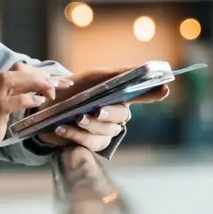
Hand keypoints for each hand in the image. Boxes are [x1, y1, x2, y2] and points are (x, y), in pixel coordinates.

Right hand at [0, 64, 70, 188]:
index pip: (15, 74)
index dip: (39, 76)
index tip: (58, 84)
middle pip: (17, 70)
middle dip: (44, 75)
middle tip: (65, 85)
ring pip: (14, 78)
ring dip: (37, 81)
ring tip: (53, 92)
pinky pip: (12, 100)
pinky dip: (28, 98)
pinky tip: (40, 103)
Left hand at [34, 65, 168, 153]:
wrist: (48, 108)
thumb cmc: (74, 90)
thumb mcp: (92, 78)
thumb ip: (115, 75)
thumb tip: (137, 69)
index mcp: (119, 95)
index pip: (142, 94)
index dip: (153, 92)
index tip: (164, 88)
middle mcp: (116, 114)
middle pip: (123, 115)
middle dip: (110, 113)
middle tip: (97, 111)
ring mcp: (107, 131)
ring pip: (108, 131)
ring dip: (90, 125)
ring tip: (76, 118)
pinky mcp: (93, 144)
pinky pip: (91, 142)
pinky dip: (75, 134)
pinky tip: (62, 127)